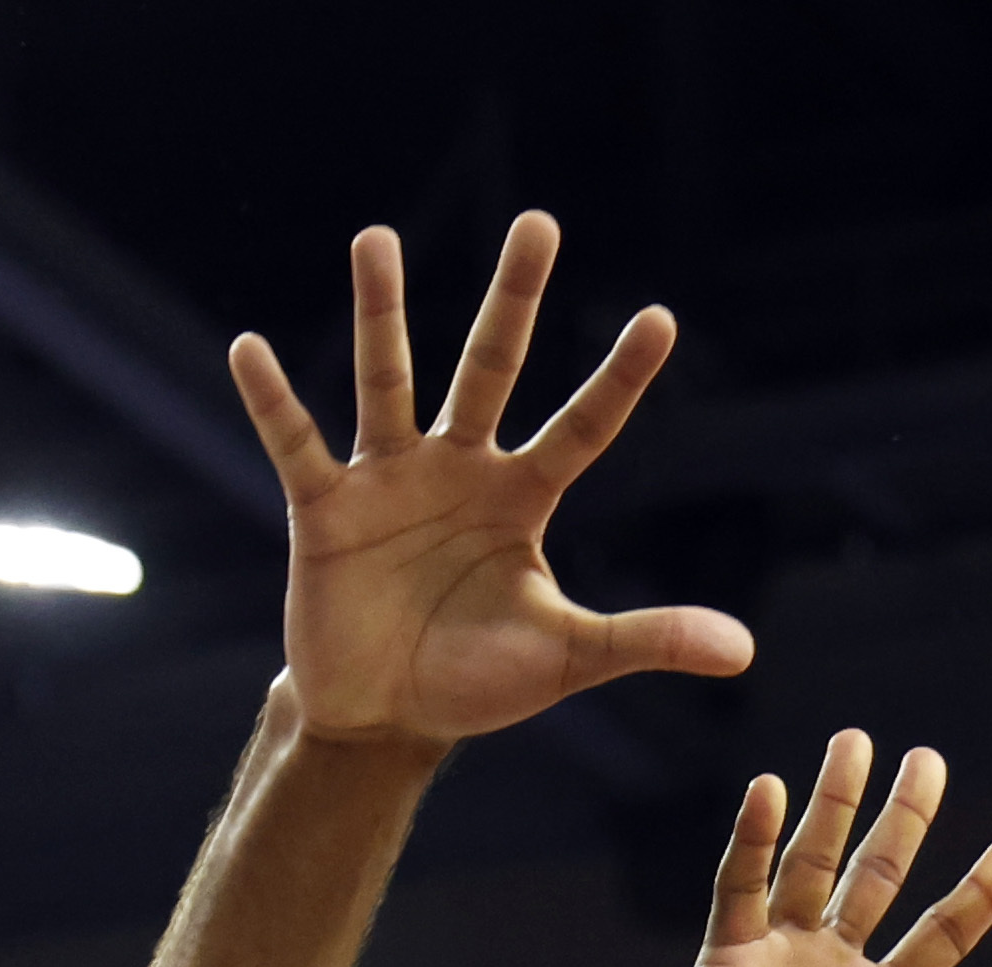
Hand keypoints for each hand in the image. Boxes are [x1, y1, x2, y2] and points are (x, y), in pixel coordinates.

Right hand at [233, 213, 750, 746]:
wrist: (384, 719)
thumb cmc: (476, 681)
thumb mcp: (567, 658)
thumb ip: (646, 638)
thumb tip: (743, 651)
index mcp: (521, 498)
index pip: (582, 428)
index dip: (618, 378)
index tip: (660, 318)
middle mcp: (459, 470)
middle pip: (491, 368)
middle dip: (514, 299)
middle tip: (539, 222)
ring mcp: (390, 480)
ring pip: (389, 380)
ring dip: (382, 311)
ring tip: (375, 237)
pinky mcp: (326, 509)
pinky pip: (296, 444)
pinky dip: (272, 400)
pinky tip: (248, 349)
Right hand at [624, 735, 991, 966]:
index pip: (942, 934)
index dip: (980, 893)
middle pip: (878, 876)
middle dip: (903, 817)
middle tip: (930, 757)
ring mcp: (778, 960)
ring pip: (812, 864)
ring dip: (832, 804)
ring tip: (855, 742)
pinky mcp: (726, 961)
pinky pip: (741, 888)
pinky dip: (754, 840)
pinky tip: (769, 790)